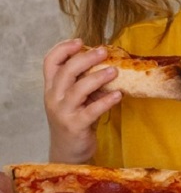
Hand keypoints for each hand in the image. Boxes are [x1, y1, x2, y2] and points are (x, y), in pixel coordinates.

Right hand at [43, 39, 121, 162]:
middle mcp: (54, 97)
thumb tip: (110, 60)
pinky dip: (106, 101)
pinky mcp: (75, 126)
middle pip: (65, 72)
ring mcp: (63, 112)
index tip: (80, 41)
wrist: (68, 151)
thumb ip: (85, 81)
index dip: (63, 49)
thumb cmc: (76, 118)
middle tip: (104, 51)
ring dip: (97, 78)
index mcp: (52, 87)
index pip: (50, 62)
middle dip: (85, 59)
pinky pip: (91, 111)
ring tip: (115, 71)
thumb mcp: (77, 97)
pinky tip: (119, 95)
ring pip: (77, 90)